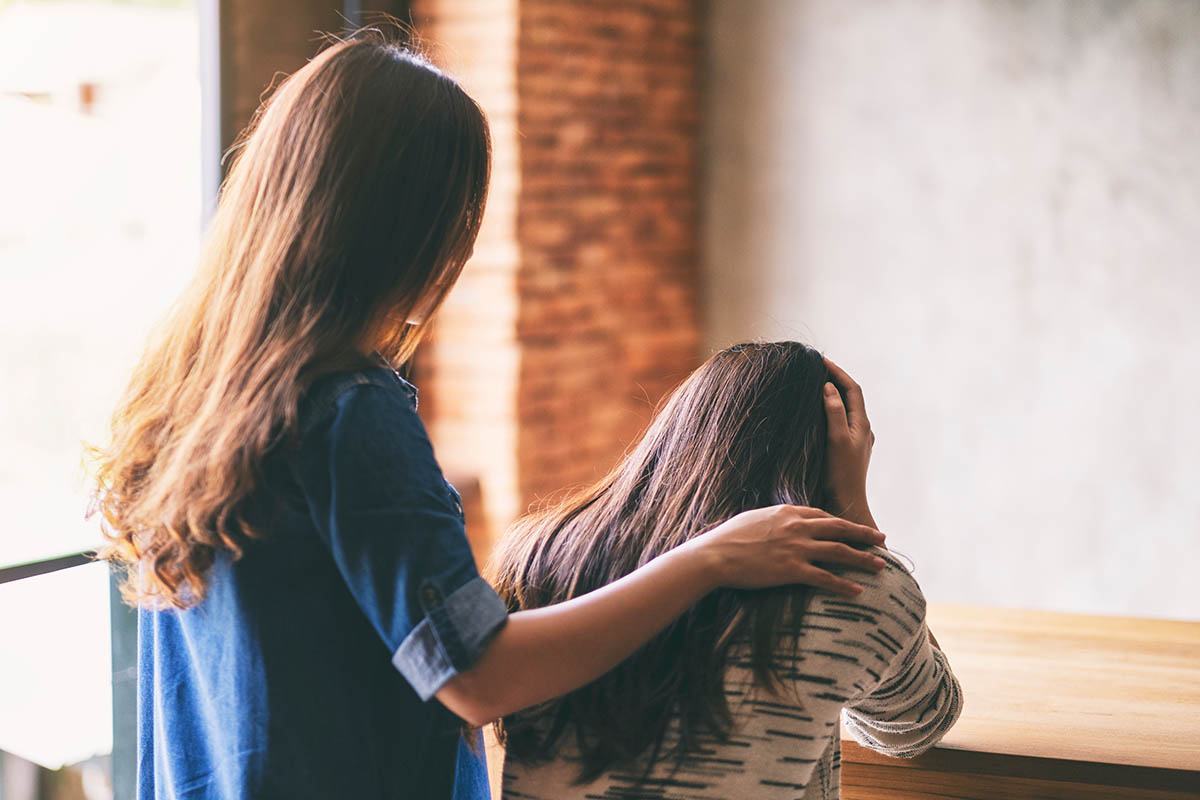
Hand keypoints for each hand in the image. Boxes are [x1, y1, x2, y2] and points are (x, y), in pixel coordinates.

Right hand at [687, 504, 886, 596]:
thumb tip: (779, 522)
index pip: (823, 515)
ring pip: (839, 551)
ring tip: (880, 566)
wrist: (715, 554)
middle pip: (839, 528)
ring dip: (862, 558)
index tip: (855, 529)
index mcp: (787, 512)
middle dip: (863, 534)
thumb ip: (773, 519)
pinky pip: (824, 578)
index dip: (842, 523)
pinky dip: (842, 585)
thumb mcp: (753, 518)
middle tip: (881, 539)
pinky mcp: (791, 570)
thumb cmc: (728, 538)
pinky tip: (857, 591)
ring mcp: (796, 548)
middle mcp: (796, 527)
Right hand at [823, 358, 877, 530]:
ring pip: (844, 410)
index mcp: (862, 425)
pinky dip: (827, 412)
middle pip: (850, 397)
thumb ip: (835, 412)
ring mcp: (854, 442)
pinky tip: (813, 415)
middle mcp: (861, 431)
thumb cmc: (840, 475)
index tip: (821, 360)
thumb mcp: (836, 440)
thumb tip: (829, 388)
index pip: (852, 389)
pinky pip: (838, 423)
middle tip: (815, 369)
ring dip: (831, 396)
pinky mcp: (845, 451)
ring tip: (812, 386)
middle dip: (835, 380)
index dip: (838, 372)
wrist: (845, 506)